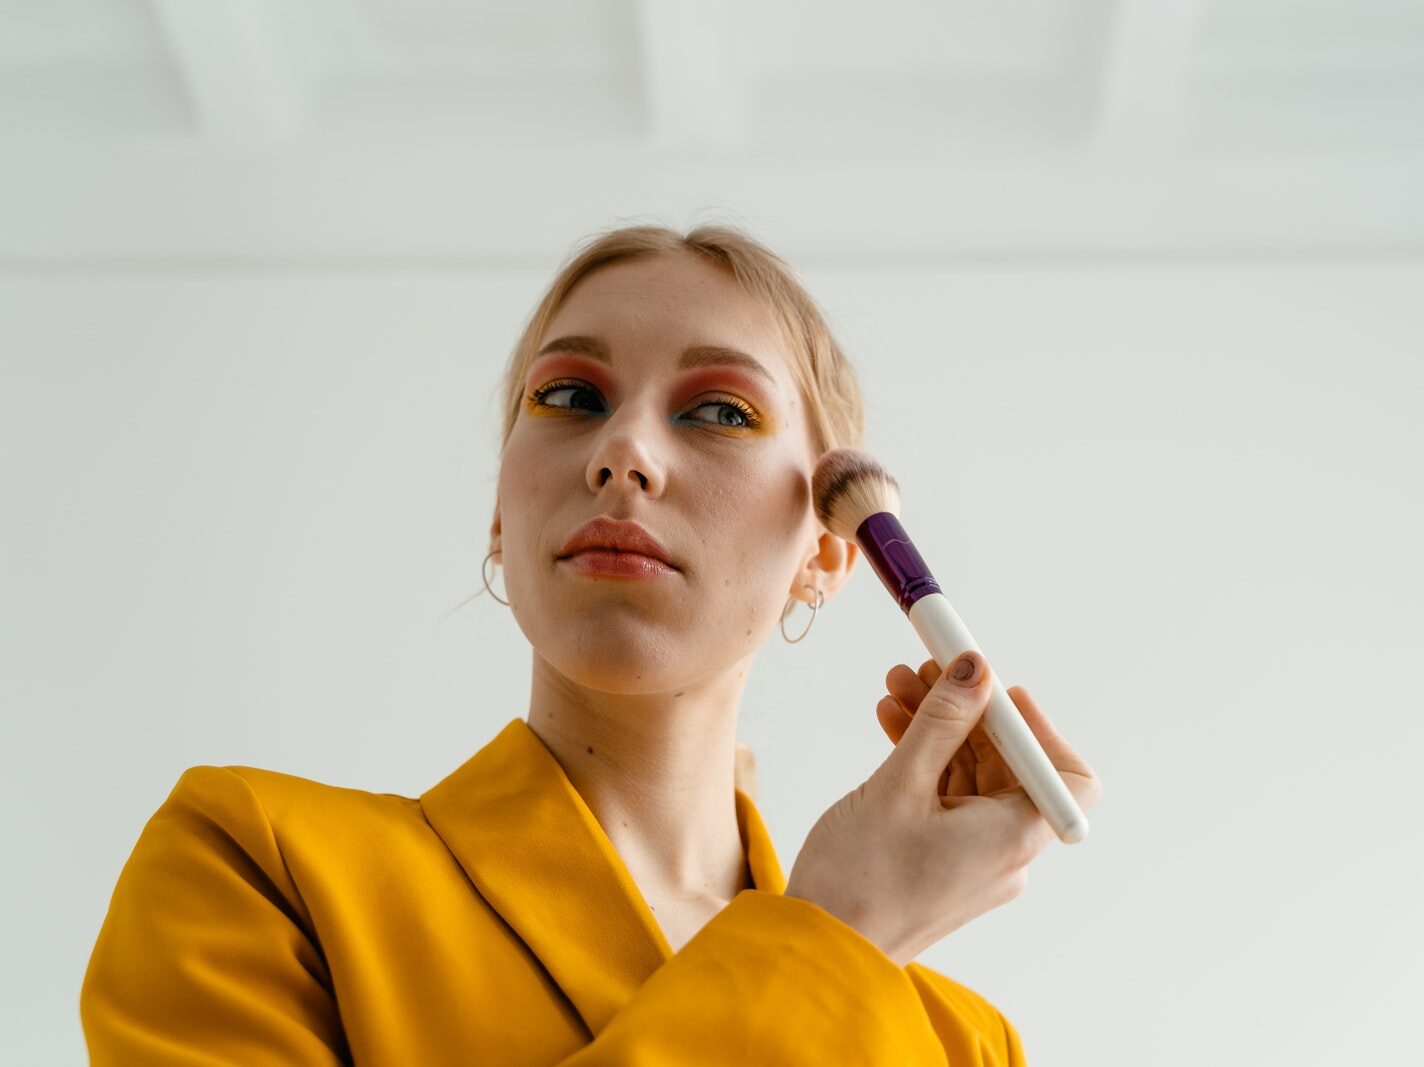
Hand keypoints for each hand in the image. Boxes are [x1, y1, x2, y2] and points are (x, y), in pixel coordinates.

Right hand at [783, 651, 1101, 965]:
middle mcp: (1003, 853)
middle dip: (968, 711)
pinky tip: (889, 723)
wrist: (819, 951)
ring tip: (895, 687)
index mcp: (1012, 838)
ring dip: (938, 728)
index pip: (1065, 776)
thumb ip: (942, 721)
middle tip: (926, 667)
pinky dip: (924, 759)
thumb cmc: (859, 879)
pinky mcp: (938, 863)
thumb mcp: (900, 784)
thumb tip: (976, 669)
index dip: (1039, 727)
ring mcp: (970, 860)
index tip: (995, 689)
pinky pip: (945, 799)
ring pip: (970, 777)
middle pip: (1008, 766)